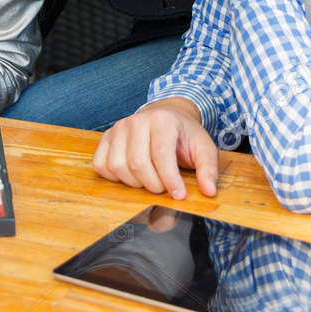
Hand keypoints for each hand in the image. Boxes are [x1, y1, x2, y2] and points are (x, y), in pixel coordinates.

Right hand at [93, 98, 218, 200]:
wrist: (166, 116)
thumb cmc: (184, 135)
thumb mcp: (204, 148)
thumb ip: (208, 169)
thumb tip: (209, 191)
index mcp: (162, 120)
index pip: (161, 154)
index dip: (170, 180)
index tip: (179, 195)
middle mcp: (136, 121)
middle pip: (137, 163)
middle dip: (152, 185)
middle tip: (164, 188)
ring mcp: (118, 128)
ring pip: (117, 166)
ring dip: (134, 183)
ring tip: (150, 181)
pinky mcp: (106, 137)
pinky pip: (101, 165)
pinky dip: (114, 177)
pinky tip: (131, 176)